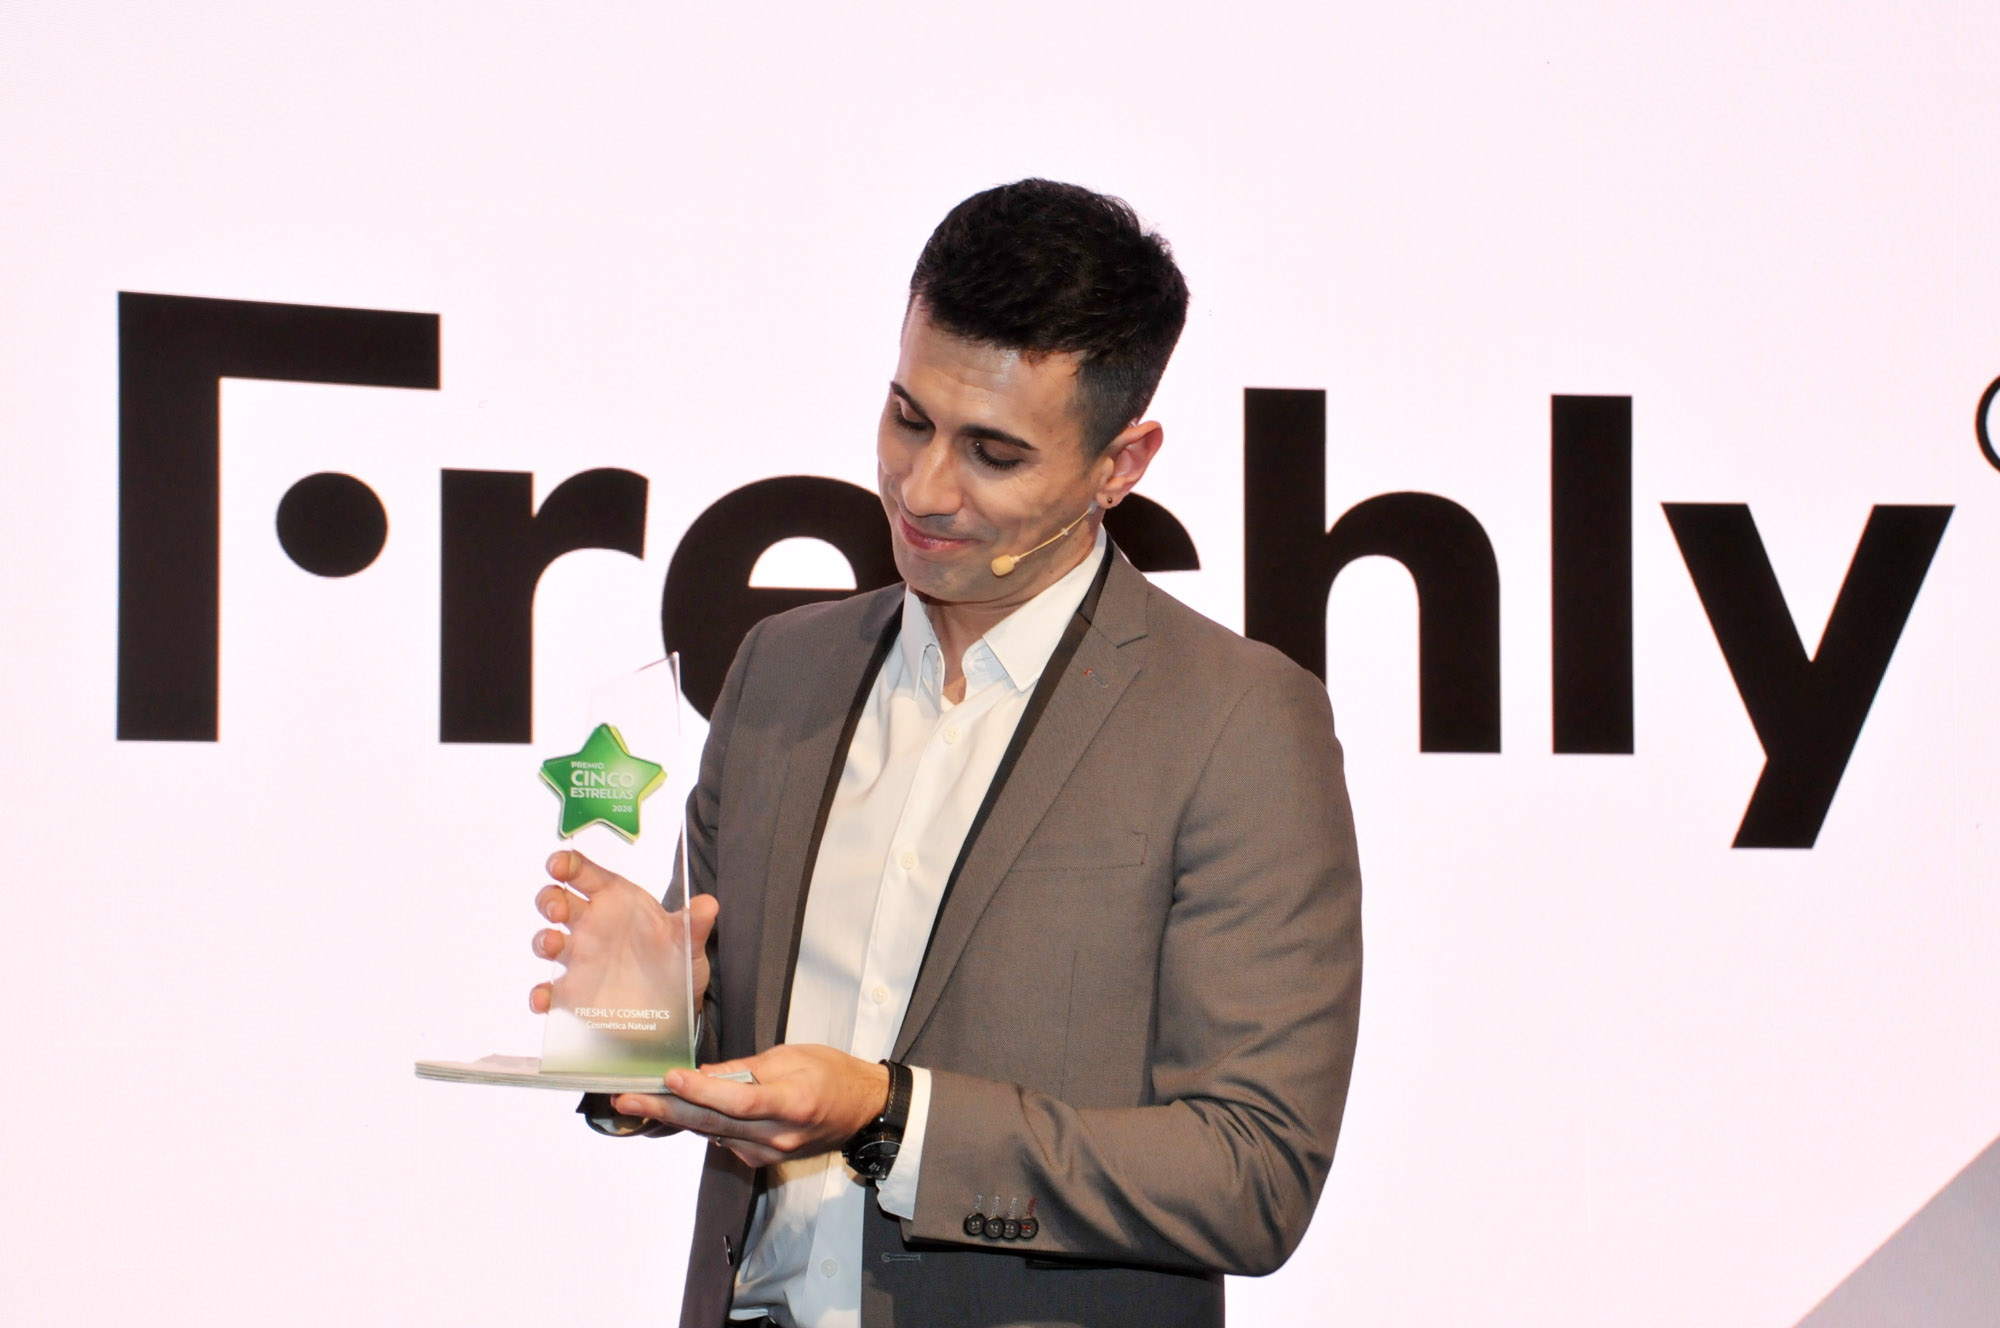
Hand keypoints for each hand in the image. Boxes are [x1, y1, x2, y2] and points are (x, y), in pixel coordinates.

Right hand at [528, 849, 718, 1016]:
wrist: (678, 1009)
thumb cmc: (677, 962)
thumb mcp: (690, 941)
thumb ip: (695, 923)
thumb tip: (709, 905)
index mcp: (617, 901)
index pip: (585, 874)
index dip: (567, 864)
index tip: (558, 864)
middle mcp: (593, 925)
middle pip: (557, 901)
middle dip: (549, 899)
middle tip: (558, 909)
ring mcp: (581, 958)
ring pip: (549, 941)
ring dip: (544, 940)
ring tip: (555, 944)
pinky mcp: (575, 993)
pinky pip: (550, 991)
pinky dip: (541, 994)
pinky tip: (544, 998)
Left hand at [609, 1045, 890, 1168]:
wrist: (862, 1109)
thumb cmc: (832, 1073)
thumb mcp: (793, 1056)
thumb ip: (746, 1068)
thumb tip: (703, 1074)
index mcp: (791, 1102)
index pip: (738, 1101)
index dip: (701, 1091)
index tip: (669, 1077)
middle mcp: (778, 1135)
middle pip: (714, 1124)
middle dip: (666, 1110)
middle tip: (626, 1099)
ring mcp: (770, 1153)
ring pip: (713, 1134)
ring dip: (676, 1118)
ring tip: (639, 1102)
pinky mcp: (764, 1160)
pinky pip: (724, 1141)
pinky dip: (702, 1124)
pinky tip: (681, 1111)